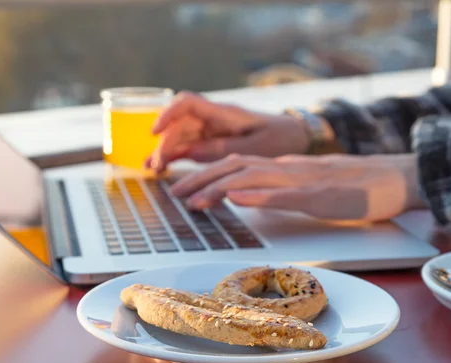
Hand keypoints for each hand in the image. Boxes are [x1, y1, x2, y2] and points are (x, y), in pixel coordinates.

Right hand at [147, 91, 310, 172]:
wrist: (298, 137)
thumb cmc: (282, 137)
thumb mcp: (257, 146)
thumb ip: (225, 149)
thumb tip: (193, 153)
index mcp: (225, 113)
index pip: (187, 103)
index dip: (167, 114)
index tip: (154, 131)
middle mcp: (214, 120)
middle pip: (179, 124)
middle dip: (164, 143)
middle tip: (156, 166)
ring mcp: (213, 132)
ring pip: (181, 137)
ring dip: (165, 151)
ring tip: (152, 171)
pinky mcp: (214, 144)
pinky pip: (189, 148)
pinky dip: (175, 157)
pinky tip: (161, 169)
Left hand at [170, 153, 425, 221]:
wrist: (391, 179)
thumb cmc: (352, 186)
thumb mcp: (308, 187)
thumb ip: (278, 189)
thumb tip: (247, 195)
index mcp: (284, 168)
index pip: (237, 166)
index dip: (206, 175)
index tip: (183, 189)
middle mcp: (288, 168)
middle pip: (237, 167)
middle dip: (201, 179)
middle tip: (174, 194)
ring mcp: (304, 180)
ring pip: (255, 177)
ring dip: (220, 187)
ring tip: (194, 200)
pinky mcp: (321, 195)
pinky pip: (286, 194)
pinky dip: (260, 195)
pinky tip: (238, 198)